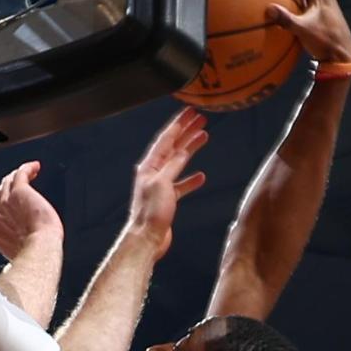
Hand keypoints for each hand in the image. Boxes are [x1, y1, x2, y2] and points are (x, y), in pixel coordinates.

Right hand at [0, 161, 62, 259]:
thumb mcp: (9, 247)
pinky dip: (27, 168)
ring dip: (18, 176)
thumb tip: (14, 232)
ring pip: (8, 181)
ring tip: (29, 175)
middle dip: (9, 188)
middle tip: (22, 189)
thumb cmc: (28, 252)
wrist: (39, 250)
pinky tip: (35, 168)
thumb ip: (6, 233)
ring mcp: (5, 200)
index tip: (9, 200)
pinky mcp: (19, 191)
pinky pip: (21, 173)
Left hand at [124, 107, 208, 255]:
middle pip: (172, 147)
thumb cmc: (151, 212)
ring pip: (178, 162)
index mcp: (149, 166)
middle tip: (201, 119)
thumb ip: (173, 166)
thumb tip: (182, 151)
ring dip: (190, 150)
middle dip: (186, 132)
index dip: (179, 124)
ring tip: (204, 138)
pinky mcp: (166, 199)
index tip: (191, 111)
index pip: (166, 139)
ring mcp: (159, 185)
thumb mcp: (163, 183)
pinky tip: (201, 176)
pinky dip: (190, 179)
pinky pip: (180, 184)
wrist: (147, 239)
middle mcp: (153, 173)